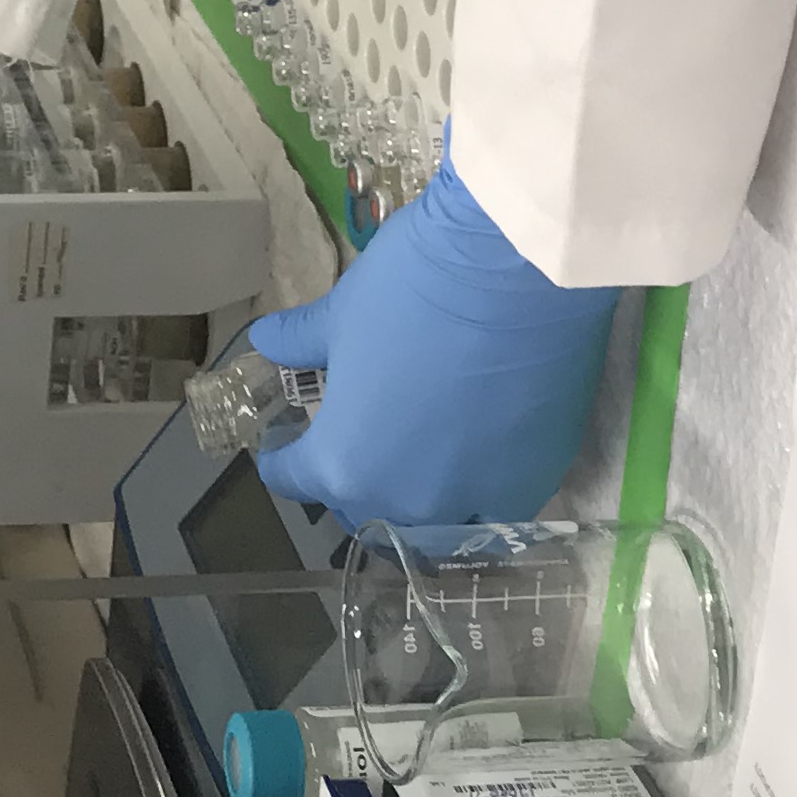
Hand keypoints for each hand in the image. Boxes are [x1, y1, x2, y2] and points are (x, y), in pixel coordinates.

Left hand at [249, 154, 620, 527]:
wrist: (519, 270)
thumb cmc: (412, 289)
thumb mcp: (340, 313)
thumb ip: (299, 343)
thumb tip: (265, 343)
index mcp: (343, 463)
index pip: (294, 478)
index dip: (283, 459)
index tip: (283, 444)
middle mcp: (404, 502)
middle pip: (360, 511)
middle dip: (346, 483)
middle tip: (351, 444)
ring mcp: (471, 502)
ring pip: (428, 526)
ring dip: (412, 504)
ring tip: (411, 464)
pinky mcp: (531, 485)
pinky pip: (491, 513)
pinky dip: (474, 499)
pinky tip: (473, 469)